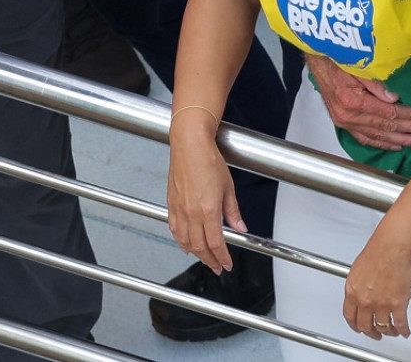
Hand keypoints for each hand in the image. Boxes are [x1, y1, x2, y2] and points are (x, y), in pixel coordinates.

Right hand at [166, 113, 244, 273]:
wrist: (190, 144)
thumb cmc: (208, 159)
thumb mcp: (228, 187)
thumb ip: (232, 211)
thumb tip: (239, 226)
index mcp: (208, 210)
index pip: (216, 243)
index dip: (222, 257)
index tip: (227, 264)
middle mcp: (192, 213)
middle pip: (200, 247)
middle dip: (210, 260)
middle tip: (217, 266)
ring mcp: (179, 209)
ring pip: (185, 241)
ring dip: (195, 253)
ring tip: (203, 258)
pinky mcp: (171, 203)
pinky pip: (175, 229)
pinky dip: (181, 241)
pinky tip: (185, 243)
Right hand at [306, 54, 410, 150]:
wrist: (318, 60)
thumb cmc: (338, 59)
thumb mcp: (359, 65)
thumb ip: (376, 83)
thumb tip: (395, 98)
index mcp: (353, 101)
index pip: (389, 114)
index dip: (410, 117)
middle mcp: (348, 115)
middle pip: (385, 128)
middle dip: (410, 130)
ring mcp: (344, 122)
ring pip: (377, 136)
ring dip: (400, 140)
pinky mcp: (342, 123)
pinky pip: (364, 138)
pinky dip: (381, 143)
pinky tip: (395, 145)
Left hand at [342, 221, 410, 339]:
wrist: (391, 248)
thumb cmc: (377, 251)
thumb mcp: (357, 269)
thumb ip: (358, 284)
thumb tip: (361, 291)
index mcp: (352, 291)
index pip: (349, 316)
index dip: (354, 324)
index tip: (358, 326)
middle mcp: (364, 300)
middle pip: (364, 325)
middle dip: (370, 332)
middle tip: (374, 334)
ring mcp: (381, 304)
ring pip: (382, 327)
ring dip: (387, 332)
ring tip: (391, 331)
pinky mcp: (397, 305)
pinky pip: (400, 324)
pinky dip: (403, 330)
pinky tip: (404, 331)